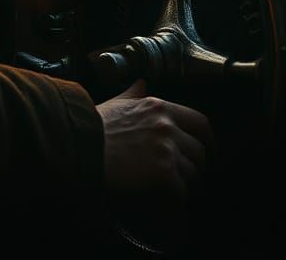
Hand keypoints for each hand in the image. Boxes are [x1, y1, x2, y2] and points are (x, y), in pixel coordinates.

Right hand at [98, 79, 212, 201]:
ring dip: (181, 185)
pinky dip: (172, 201)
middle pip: (199, 152)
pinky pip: (180, 193)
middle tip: (181, 178)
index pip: (200, 122)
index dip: (206, 140)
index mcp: (158, 107)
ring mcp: (167, 149)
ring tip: (166, 192)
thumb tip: (142, 83)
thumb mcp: (115, 103)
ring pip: (192, 174)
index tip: (205, 150)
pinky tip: (160, 202)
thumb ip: (133, 94)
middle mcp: (167, 125)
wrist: (78, 147)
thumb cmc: (92, 127)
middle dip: (193, 167)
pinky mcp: (164, 173)